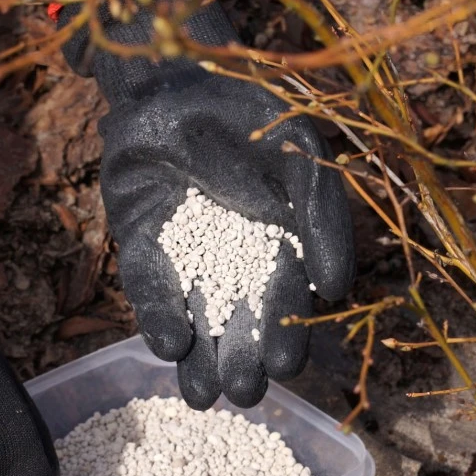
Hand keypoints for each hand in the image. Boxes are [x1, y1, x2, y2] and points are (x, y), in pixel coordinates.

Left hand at [61, 0, 353, 408]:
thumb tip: (332, 286)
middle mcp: (235, 259)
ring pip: (196, 318)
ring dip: (199, 359)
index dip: (287, 330)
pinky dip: (158, 314)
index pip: (286, 295)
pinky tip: (166, 345)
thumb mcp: (294, 150)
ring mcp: (186, 257)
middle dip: (243, 358)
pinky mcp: (144, 248)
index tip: (285, 363)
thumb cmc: (244, 112)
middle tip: (244, 392)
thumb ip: (314, 211)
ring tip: (202, 396)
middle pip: (241, 320)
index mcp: (281, 241)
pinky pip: (151, 287)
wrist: (173, 79)